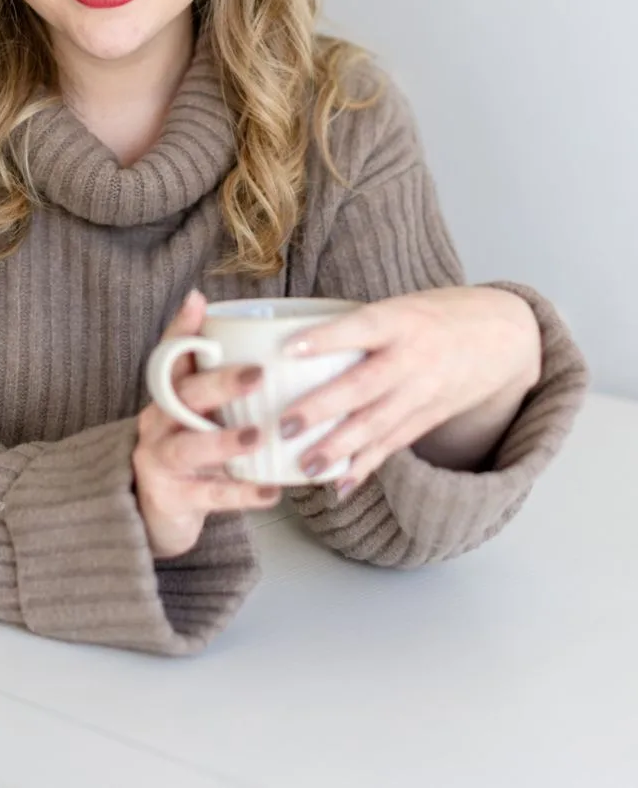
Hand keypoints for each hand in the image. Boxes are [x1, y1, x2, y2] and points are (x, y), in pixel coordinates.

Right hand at [134, 291, 281, 558]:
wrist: (156, 512)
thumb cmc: (191, 452)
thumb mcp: (199, 414)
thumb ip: (221, 381)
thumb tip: (254, 338)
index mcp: (168, 395)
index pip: (170, 354)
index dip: (182, 328)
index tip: (198, 301)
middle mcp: (158, 422)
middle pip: (183, 396)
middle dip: (220, 383)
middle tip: (257, 375)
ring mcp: (161, 460)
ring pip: (189, 447)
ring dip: (224, 440)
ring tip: (257, 436)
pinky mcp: (171, 497)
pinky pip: (209, 494)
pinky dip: (241, 493)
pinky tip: (271, 491)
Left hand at [277, 286, 541, 493]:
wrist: (505, 335)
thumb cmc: (438, 314)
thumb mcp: (401, 304)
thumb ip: (357, 325)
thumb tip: (293, 344)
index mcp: (401, 320)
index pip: (360, 327)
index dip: (326, 338)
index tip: (288, 349)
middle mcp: (412, 358)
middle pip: (363, 385)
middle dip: (323, 408)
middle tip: (284, 425)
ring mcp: (422, 392)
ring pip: (377, 424)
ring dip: (339, 448)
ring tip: (305, 465)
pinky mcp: (428, 418)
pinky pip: (393, 444)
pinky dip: (365, 466)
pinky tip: (339, 485)